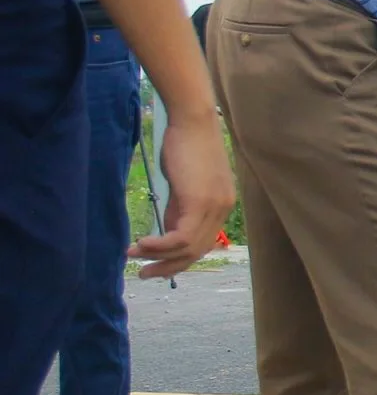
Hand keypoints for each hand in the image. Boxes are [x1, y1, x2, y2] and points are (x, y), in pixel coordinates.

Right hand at [129, 112, 235, 278]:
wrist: (192, 120)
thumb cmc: (184, 145)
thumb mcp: (183, 183)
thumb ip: (180, 208)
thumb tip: (168, 230)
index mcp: (222, 206)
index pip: (203, 242)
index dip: (179, 257)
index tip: (156, 263)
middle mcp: (223, 209)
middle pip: (198, 251)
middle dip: (169, 266)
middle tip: (144, 274)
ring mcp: (215, 207)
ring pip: (189, 248)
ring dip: (159, 257)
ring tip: (134, 256)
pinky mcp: (200, 203)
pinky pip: (181, 237)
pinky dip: (160, 246)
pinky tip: (141, 245)